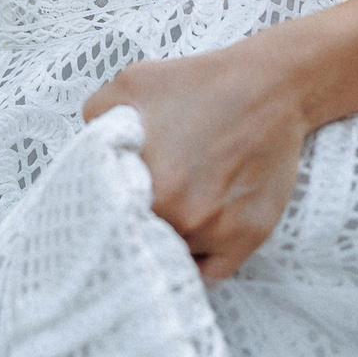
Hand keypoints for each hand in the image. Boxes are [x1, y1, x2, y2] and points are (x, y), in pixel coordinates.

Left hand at [81, 45, 308, 279]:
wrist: (270, 86)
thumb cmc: (201, 83)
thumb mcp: (132, 82)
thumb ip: (96, 116)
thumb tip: (87, 149)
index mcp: (149, 183)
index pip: (111, 220)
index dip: (110, 212)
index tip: (115, 204)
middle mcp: (183, 216)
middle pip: (143, 240)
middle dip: (138, 225)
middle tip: (144, 207)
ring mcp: (218, 231)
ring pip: (174, 256)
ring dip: (168, 244)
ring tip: (174, 216)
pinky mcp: (248, 238)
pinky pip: (211, 274)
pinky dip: (199, 264)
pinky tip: (193, 244)